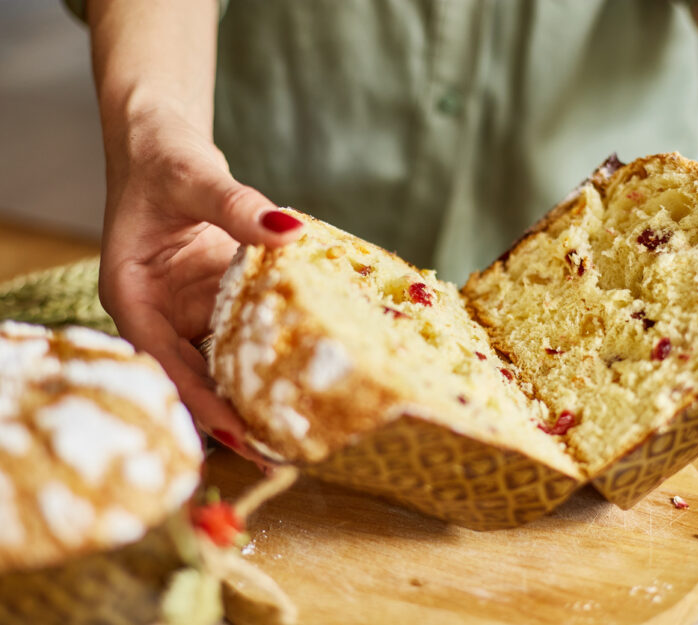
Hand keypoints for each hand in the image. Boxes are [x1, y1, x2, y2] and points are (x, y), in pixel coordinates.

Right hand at [98, 110, 303, 464]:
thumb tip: (289, 231)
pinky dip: (268, 352)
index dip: (200, 401)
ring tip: (296, 426)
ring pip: (221, 363)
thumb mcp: (193, 177)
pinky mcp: (218, 301)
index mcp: (134, 297)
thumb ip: (235, 205)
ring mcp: (192, 311)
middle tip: (279, 449)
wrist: (165, 146)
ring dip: (253, 392)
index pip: (164, 362)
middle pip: (194, 377)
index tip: (238, 434)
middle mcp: (161, 315)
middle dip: (232, 414)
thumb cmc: (163, 161)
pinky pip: (243, 334)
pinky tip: (301, 373)